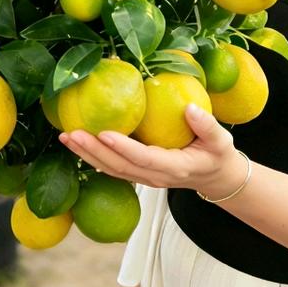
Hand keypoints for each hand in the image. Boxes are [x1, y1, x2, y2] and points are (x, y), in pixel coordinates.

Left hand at [59, 104, 241, 197]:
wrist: (215, 177)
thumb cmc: (217, 155)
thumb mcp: (221, 140)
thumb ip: (207, 126)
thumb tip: (190, 108)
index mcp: (174, 168)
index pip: (144, 159)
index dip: (123, 147)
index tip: (104, 132)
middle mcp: (155, 177)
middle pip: (119, 167)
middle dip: (93, 151)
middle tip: (71, 134)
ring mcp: (145, 179)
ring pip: (111, 169)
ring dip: (87, 154)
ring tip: (66, 138)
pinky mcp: (138, 174)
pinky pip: (112, 168)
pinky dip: (93, 156)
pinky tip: (78, 144)